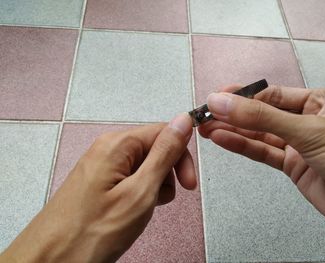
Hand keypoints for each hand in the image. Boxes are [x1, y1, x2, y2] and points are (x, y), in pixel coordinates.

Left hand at [0, 113, 195, 262]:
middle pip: (154, 147)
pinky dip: (140, 191)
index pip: (164, 131)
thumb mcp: (140, 191)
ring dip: (154, 184)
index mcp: (118, 144)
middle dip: (168, 172)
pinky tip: (135, 208)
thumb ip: (164, 154)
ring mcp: (102, 165)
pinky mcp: (99, 181)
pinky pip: (130, 177)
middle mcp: (108, 149)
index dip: (182, 155)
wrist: (52, 259)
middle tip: (166, 198)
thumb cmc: (93, 231)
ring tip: (145, 207)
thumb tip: (183, 121)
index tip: (188, 182)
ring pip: (144, 164)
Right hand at [199, 85, 324, 233]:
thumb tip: (224, 102)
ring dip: (232, 131)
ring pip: (259, 135)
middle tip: (205, 115)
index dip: (242, 96)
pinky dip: (242, 147)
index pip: (272, 94)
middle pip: (262, 114)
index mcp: (320, 101)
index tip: (217, 98)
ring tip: (206, 128)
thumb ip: (262, 117)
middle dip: (233, 114)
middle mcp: (308, 121)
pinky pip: (263, 153)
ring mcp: (299, 145)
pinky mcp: (294, 167)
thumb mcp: (308, 130)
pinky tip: (223, 140)